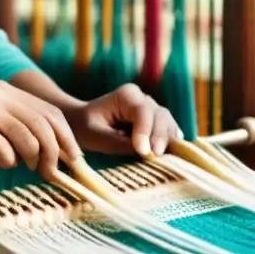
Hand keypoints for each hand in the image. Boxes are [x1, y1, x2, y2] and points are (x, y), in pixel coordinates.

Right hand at [0, 80, 81, 179]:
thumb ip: (19, 125)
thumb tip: (55, 151)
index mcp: (8, 91)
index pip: (49, 112)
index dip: (65, 136)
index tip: (73, 157)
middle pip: (42, 125)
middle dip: (53, 152)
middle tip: (52, 171)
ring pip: (27, 139)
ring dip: (31, 159)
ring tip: (26, 166)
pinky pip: (4, 151)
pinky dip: (7, 162)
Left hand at [64, 84, 181, 157]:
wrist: (83, 123)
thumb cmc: (85, 127)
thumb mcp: (95, 135)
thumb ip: (118, 142)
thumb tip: (144, 151)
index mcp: (126, 95)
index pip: (142, 111)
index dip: (145, 131)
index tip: (143, 151)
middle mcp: (142, 98)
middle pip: (160, 115)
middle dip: (159, 136)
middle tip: (154, 156)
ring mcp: (152, 109)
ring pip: (167, 122)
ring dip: (167, 140)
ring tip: (161, 158)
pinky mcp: (156, 122)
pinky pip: (168, 130)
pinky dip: (170, 142)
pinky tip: (171, 154)